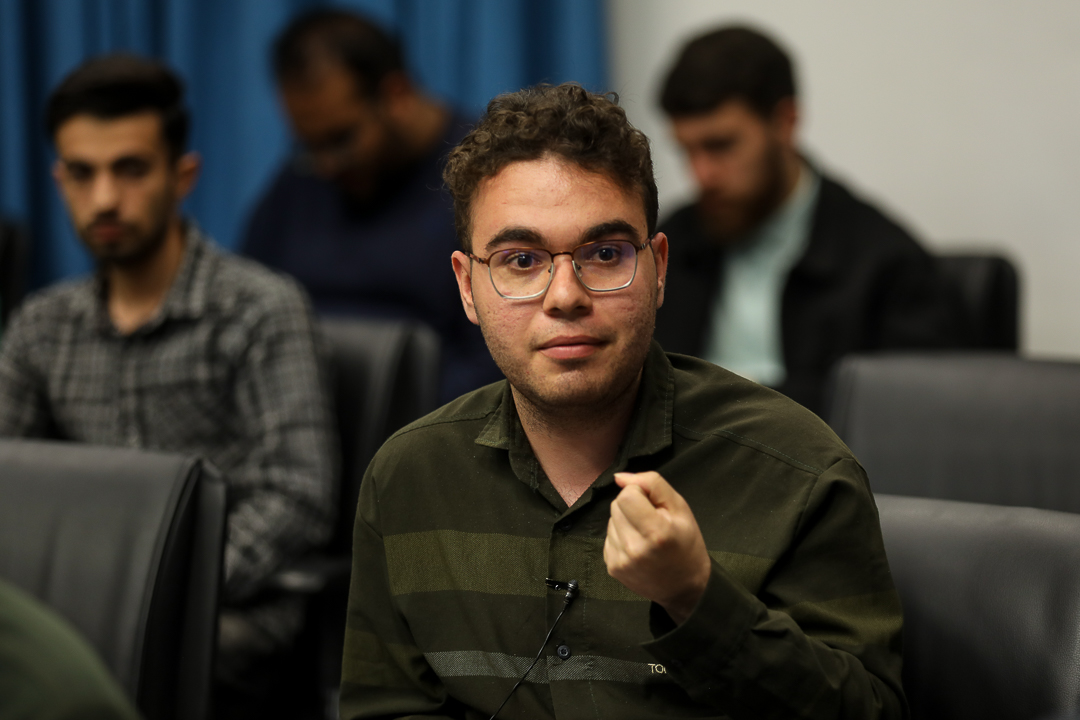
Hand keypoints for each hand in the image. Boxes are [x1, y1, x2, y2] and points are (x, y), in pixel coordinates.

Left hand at [603, 471, 710, 624]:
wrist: (684, 588)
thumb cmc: (686, 544)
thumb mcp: (680, 508)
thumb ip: (652, 484)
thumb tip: (619, 477)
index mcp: (655, 532)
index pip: (626, 495)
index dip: (640, 493)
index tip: (654, 506)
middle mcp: (634, 548)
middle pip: (616, 506)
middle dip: (632, 507)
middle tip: (651, 521)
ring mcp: (620, 560)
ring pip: (611, 520)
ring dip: (625, 522)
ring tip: (645, 536)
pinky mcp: (612, 567)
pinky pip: (608, 537)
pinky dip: (621, 537)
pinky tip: (637, 546)